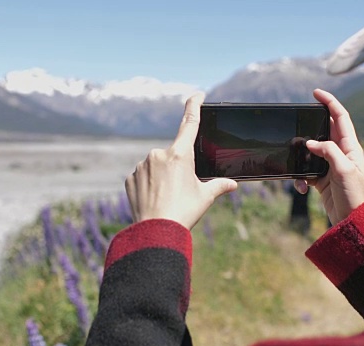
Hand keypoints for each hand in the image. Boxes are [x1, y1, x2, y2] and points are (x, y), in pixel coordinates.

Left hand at [125, 93, 237, 229]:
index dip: (194, 106)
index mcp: (180, 154)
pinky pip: (143, 177)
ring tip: (167, 199)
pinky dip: (149, 185)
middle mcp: (159, 155)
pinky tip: (154, 200)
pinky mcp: (130, 178)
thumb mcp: (205, 197)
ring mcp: (142, 165)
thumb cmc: (183, 212)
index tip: (197, 95)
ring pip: (156, 166)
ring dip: (162, 177)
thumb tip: (232, 184)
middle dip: (178, 169)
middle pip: (173, 155)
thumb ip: (219, 186)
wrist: (155, 231)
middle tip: (181, 192)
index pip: (189, 123)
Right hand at [294, 89, 363, 224]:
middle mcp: (341, 153)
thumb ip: (329, 152)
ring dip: (301, 156)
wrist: (352, 221)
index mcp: (351, 147)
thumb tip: (311, 142)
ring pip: (310, 151)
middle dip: (309, 127)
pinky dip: (300, 176)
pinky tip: (301, 186)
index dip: (329, 102)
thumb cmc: (354, 195)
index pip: (340, 117)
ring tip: (296, 162)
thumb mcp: (343, 170)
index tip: (315, 93)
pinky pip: (305, 170)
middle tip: (297, 123)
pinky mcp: (321, 178)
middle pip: (324, 130)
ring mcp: (330, 165)